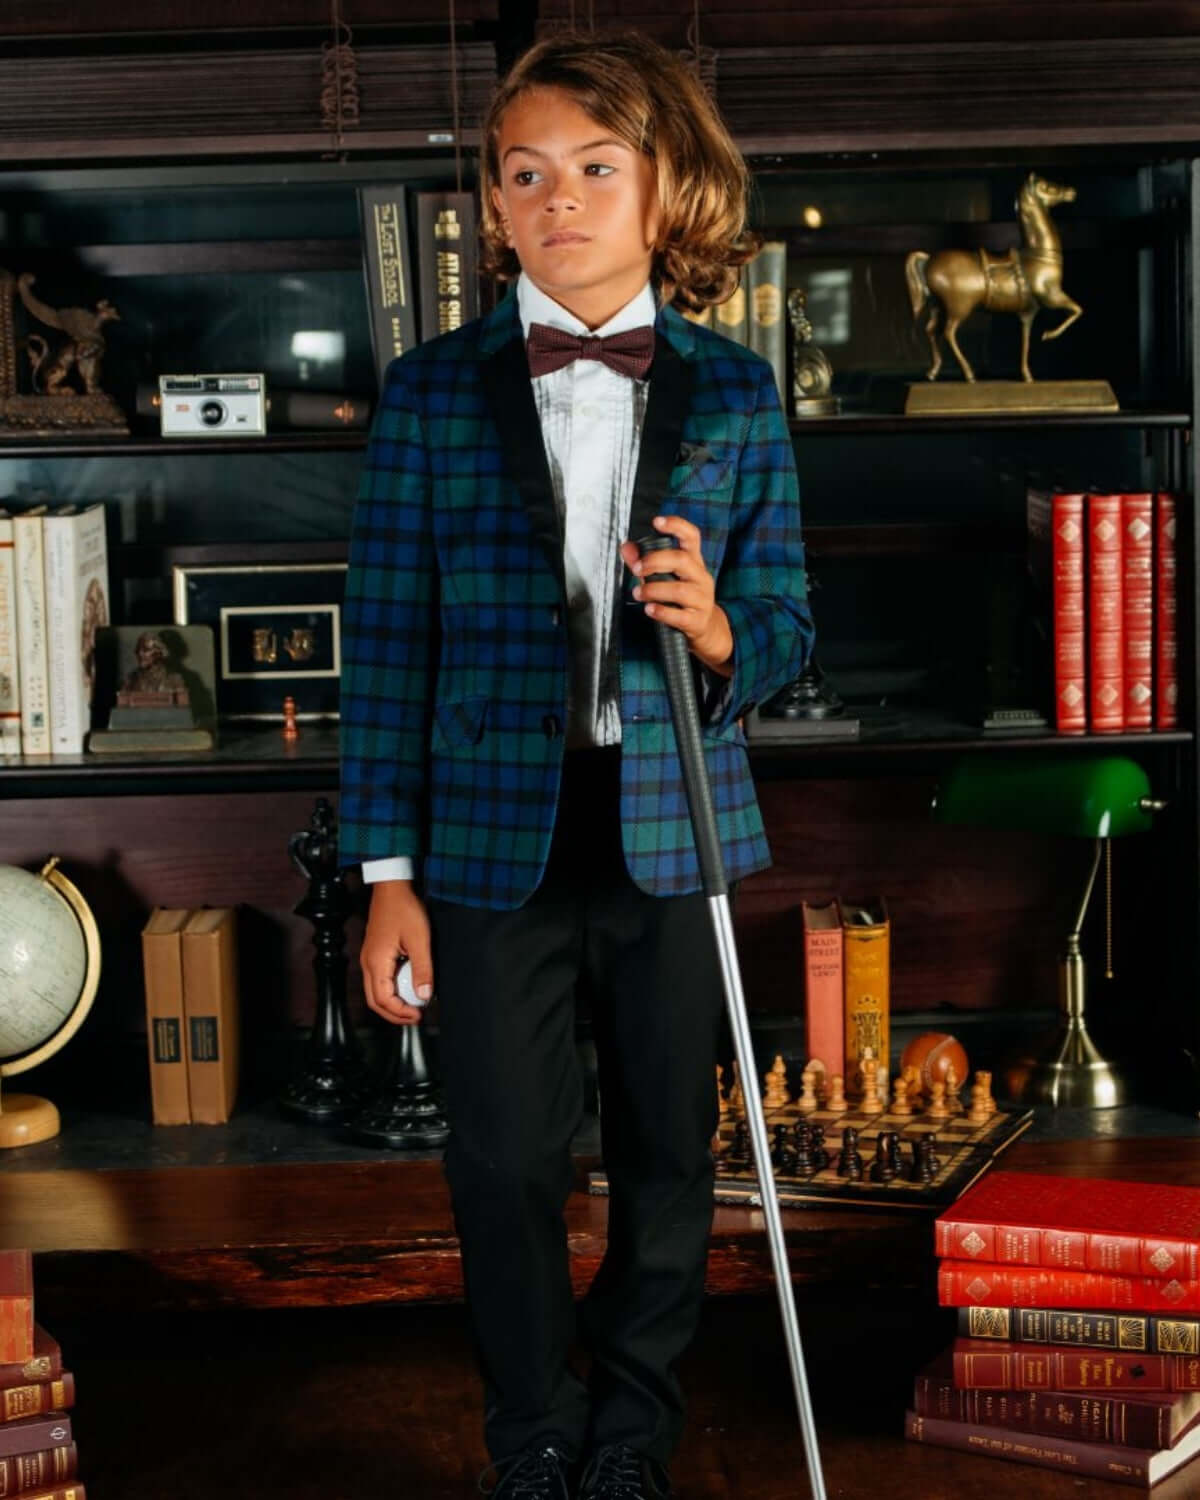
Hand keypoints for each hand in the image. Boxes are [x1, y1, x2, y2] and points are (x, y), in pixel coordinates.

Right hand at [360, 880, 432, 1025]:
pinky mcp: (374, 953)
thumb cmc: (404, 909)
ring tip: (412, 1005)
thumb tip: (424, 995)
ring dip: (392, 1003)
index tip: (418, 1015)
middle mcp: (368, 962)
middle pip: (374, 1001)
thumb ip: (423, 969)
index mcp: (376, 962)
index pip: (383, 1000)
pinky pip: (378, 980)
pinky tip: (407, 987)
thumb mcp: (419, 940)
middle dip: (394, 1014)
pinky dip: (391, 990)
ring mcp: (369, 958)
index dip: (400, 1012)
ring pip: (375, 992)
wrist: (392, 888)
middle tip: (415, 1017)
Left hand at [620, 515, 732, 675]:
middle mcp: (700, 577)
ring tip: (637, 592)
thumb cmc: (683, 598)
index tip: (657, 521)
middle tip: (636, 569)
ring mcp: (701, 599)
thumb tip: (626, 547)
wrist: (706, 628)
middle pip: (682, 560)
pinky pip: (680, 615)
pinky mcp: (697, 621)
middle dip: (655, 561)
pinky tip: (649, 609)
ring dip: (653, 589)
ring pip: (680, 590)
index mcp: (694, 561)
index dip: (676, 526)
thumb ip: (645, 562)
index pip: (691, 537)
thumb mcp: (667, 577)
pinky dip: (662, 612)